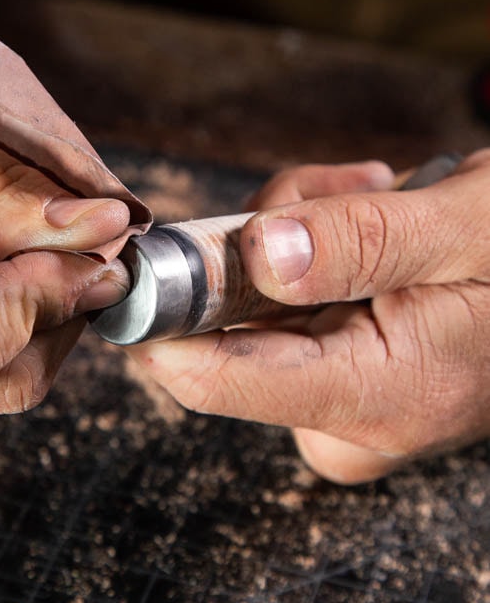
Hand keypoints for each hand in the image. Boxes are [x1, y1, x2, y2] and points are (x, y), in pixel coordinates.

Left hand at [127, 154, 489, 483]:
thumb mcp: (467, 227)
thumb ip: (363, 241)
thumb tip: (260, 253)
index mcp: (377, 398)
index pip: (214, 380)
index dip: (163, 317)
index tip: (145, 259)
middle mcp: (346, 415)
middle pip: (225, 333)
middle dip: (253, 247)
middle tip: (325, 193)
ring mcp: (339, 394)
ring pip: (249, 304)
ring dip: (287, 232)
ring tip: (368, 188)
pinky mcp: (337, 366)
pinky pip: (277, 299)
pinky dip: (301, 242)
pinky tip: (360, 204)